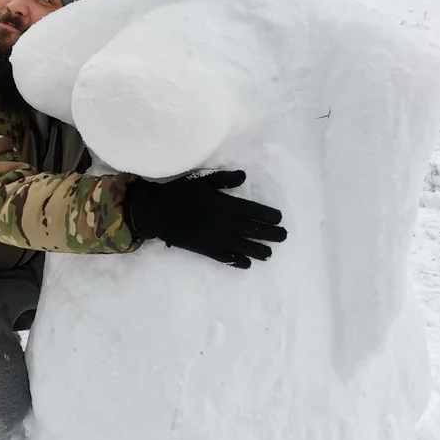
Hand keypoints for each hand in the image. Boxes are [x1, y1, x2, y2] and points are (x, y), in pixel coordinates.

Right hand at [124, 170, 286, 268]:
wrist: (157, 212)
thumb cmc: (179, 192)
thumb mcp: (202, 180)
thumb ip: (224, 180)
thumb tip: (244, 176)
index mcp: (223, 205)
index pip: (251, 211)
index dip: (267, 216)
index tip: (279, 218)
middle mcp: (224, 223)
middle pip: (251, 230)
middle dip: (269, 234)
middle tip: (283, 236)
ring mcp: (215, 239)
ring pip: (242, 246)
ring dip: (258, 250)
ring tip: (269, 253)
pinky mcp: (205, 249)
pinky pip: (225, 257)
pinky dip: (237, 261)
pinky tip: (247, 264)